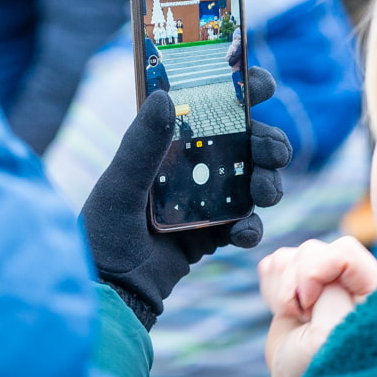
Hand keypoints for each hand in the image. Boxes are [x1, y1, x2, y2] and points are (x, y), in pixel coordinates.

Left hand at [81, 67, 291, 329]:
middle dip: (269, 143)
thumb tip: (166, 96)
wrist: (110, 292)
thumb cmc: (104, 233)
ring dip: (269, 182)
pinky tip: (240, 235)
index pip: (210, 105)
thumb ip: (143, 143)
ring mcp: (207, 198)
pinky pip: (246, 222)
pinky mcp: (215, 232)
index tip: (262, 84)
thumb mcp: (120, 185)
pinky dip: (251, 227)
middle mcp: (193, 164)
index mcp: (170, 142)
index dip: (241, 89)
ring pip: (255, 179)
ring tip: (263, 194)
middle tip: (273, 153)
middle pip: (247, 141)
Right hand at [258, 236, 376, 376]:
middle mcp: (352, 281)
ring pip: (293, 255)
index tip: (305, 305)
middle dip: (295, 280)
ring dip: (282, 284)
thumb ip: (330, 291)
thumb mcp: (330, 334)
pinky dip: (272, 285)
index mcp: (374, 290)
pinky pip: (277, 264)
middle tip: (299, 316)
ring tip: (292, 316)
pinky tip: (283, 311)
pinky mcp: (300, 286)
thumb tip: (317, 264)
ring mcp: (325, 283)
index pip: (342, 252)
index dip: (314, 271)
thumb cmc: (320, 371)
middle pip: (315, 250)